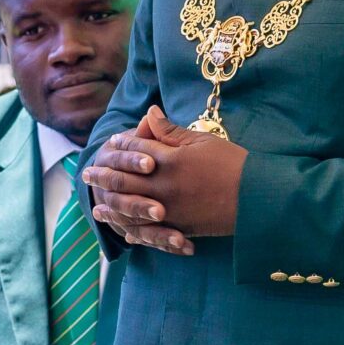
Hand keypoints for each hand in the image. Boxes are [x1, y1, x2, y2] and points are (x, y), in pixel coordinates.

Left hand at [85, 106, 243, 250]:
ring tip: (95, 205)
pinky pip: (148, 231)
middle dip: (103, 176)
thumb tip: (148, 114)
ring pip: (130, 208)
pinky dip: (132, 229)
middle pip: (124, 179)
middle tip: (86, 175)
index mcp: (169, 159)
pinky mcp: (179, 227)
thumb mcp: (202, 140)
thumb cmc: (233, 164)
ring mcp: (169, 209)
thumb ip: (171, 131)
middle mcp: (163, 185)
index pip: (135, 150)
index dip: (121, 146)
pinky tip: (122, 229)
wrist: (257, 198)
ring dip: (110, 206)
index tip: (110, 144)